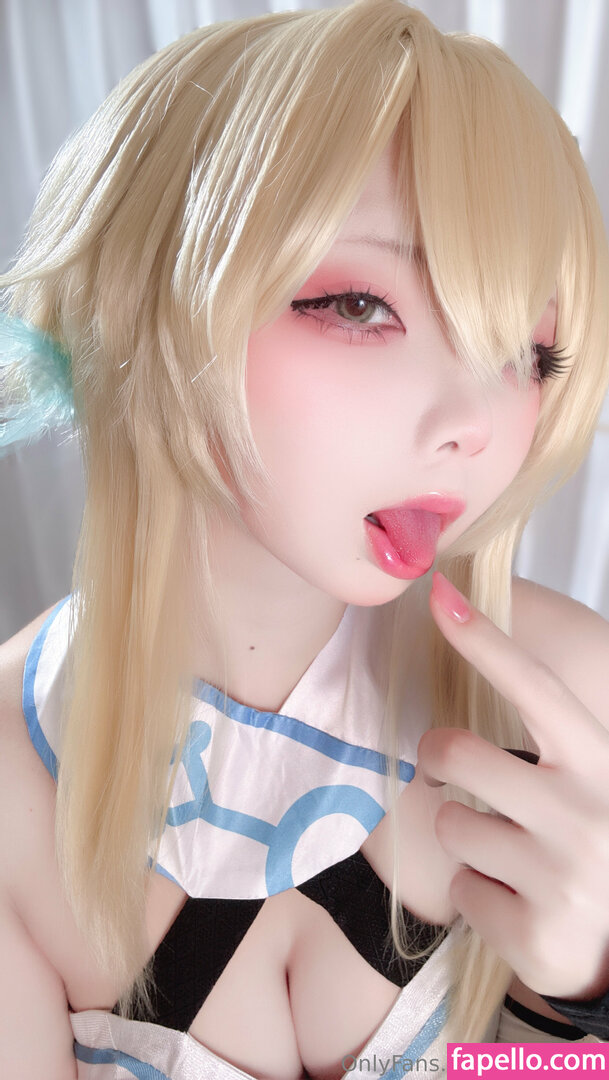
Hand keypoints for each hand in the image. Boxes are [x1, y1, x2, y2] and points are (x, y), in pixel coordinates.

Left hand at [416, 571, 608, 999]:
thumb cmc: (590, 839)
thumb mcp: (587, 777)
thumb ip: (548, 734)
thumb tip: (481, 643)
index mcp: (600, 761)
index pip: (535, 689)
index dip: (485, 640)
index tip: (440, 595)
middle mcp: (587, 815)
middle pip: (459, 753)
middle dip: (438, 755)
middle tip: (450, 766)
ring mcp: (563, 879)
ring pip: (450, 825)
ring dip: (463, 835)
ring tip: (507, 852)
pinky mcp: (535, 936)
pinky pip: (459, 890)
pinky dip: (475, 894)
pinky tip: (513, 902)